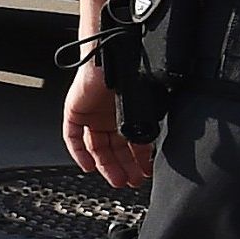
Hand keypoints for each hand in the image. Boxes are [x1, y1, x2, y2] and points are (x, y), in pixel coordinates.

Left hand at [61, 58, 152, 190]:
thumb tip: (166, 143)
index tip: (146, 173)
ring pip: (97, 147)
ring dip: (106, 165)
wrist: (116, 56)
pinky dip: (79, 153)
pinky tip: (89, 166)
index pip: (132, 142)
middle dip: (124, 167)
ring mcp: (92, 114)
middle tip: (132, 182)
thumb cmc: (135, 72)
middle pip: (114, 148)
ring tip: (118, 180)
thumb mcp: (149, 104)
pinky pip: (73, 137)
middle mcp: (109, 115)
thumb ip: (152, 123)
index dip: (139, 159)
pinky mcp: (75, 111)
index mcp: (128, 111)